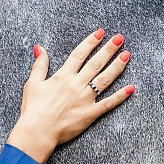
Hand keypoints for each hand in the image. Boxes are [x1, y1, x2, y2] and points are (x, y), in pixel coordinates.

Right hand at [6, 29, 134, 163]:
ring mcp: (86, 98)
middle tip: (120, 38)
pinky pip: (109, 103)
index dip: (90, 42)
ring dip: (117, 66)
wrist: (38, 131)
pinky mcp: (91, 113)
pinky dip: (121, 95)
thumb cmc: (33, 108)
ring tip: (127, 55)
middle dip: (109, 49)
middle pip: (96, 63)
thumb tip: (40, 48)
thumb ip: (39, 65)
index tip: (100, 33)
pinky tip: (131, 88)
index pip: (79, 54)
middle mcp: (77, 84)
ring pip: (105, 79)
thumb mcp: (32, 83)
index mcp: (62, 76)